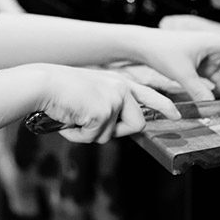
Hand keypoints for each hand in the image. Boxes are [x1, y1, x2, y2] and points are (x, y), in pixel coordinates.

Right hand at [32, 64, 180, 142]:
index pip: (148, 94)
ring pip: (110, 135)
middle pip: (136, 125)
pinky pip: (94, 137)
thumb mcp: (91, 92)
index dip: (164, 106)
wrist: (42, 83)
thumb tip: (115, 128)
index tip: (177, 116)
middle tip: (90, 124)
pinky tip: (68, 119)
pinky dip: (78, 135)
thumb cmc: (60, 90)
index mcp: (118, 82)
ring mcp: (114, 99)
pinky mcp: (103, 111)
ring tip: (73, 116)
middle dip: (115, 132)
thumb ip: (109, 105)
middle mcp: (121, 88)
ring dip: (89, 133)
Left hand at [137, 24, 219, 101]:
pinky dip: (218, 91)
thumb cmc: (161, 49)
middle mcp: (215, 49)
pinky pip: (216, 80)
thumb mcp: (181, 72)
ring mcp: (209, 58)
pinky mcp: (202, 67)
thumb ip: (198, 91)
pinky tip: (216, 101)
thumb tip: (211, 107)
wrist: (144, 47)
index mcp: (214, 42)